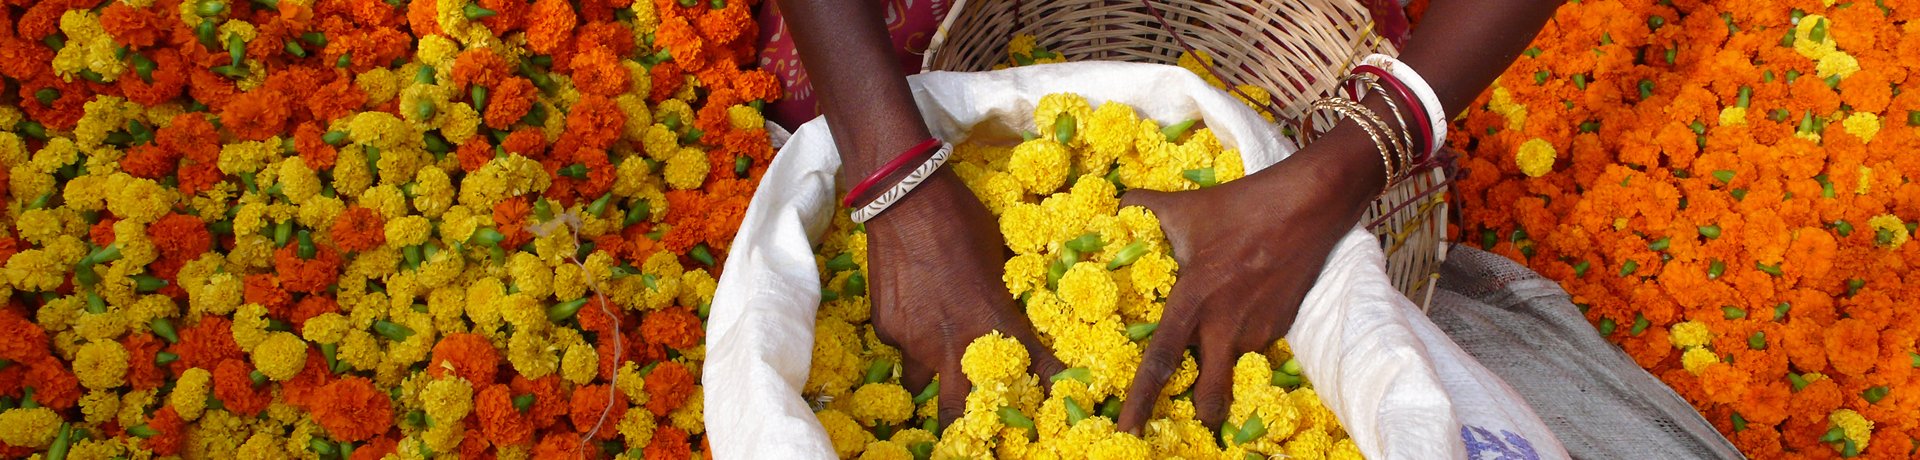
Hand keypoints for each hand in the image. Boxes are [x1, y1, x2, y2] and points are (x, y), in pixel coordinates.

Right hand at [866, 168, 1067, 425]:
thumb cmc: (963, 220)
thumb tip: (1013, 308)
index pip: (1034, 372)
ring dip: (932, 379)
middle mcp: (954, 344)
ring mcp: (915, 341)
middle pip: (960, 413)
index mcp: (995, 324)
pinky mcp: (886, 329)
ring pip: (921, 383)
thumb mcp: (999, 257)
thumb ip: (1004, 297)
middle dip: (968, 428)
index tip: (1051, 409)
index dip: (1046, 394)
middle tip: (975, 428)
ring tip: (935, 365)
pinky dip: (909, 339)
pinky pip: (900, 347)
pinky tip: (912, 310)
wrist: (906, 199)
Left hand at [1113, 140, 1382, 432]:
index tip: (1127, 430)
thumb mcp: (1185, 208)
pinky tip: (1242, 311)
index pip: (1159, 361)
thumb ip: (1143, 208)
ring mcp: (1256, 331)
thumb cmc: (1239, 207)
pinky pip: (1253, 345)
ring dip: (1222, 365)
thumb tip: (1114, 201)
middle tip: (1190, 416)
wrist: (1307, 206)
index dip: (1141, 401)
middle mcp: (1223, 326)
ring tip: (1218, 340)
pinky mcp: (1280, 327)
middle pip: (1209, 391)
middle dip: (1201, 410)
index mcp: (1192, 301)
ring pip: (1230, 364)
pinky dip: (1241, 339)